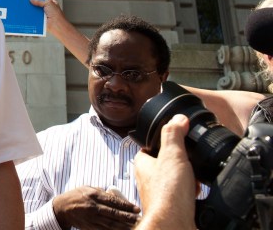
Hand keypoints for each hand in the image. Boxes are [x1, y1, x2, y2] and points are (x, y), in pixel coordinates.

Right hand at [29, 0, 63, 34]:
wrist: (56, 25)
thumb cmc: (56, 14)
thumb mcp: (48, 3)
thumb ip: (39, 1)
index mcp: (51, 3)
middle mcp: (47, 8)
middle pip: (38, 3)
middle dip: (33, 2)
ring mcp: (43, 14)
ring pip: (35, 10)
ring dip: (31, 9)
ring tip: (25, 4)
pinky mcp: (39, 20)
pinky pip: (33, 16)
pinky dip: (30, 14)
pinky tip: (26, 11)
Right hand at [52, 185, 139, 229]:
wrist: (62, 208)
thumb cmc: (76, 196)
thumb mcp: (87, 188)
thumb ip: (101, 191)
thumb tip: (114, 194)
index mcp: (93, 195)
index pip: (113, 201)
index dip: (126, 205)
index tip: (136, 208)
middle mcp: (93, 207)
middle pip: (114, 213)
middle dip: (128, 216)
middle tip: (139, 218)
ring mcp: (91, 218)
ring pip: (111, 223)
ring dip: (124, 225)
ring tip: (135, 225)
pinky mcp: (90, 226)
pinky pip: (105, 229)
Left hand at [133, 114, 196, 229]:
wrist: (173, 224)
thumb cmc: (167, 194)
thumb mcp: (172, 155)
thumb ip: (174, 134)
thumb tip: (178, 118)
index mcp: (142, 163)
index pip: (151, 145)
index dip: (166, 143)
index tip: (178, 144)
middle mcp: (147, 178)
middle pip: (168, 162)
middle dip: (183, 164)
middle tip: (188, 168)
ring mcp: (159, 192)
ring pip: (177, 178)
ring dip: (189, 179)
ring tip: (192, 183)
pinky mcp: (171, 205)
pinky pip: (184, 194)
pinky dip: (192, 192)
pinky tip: (195, 194)